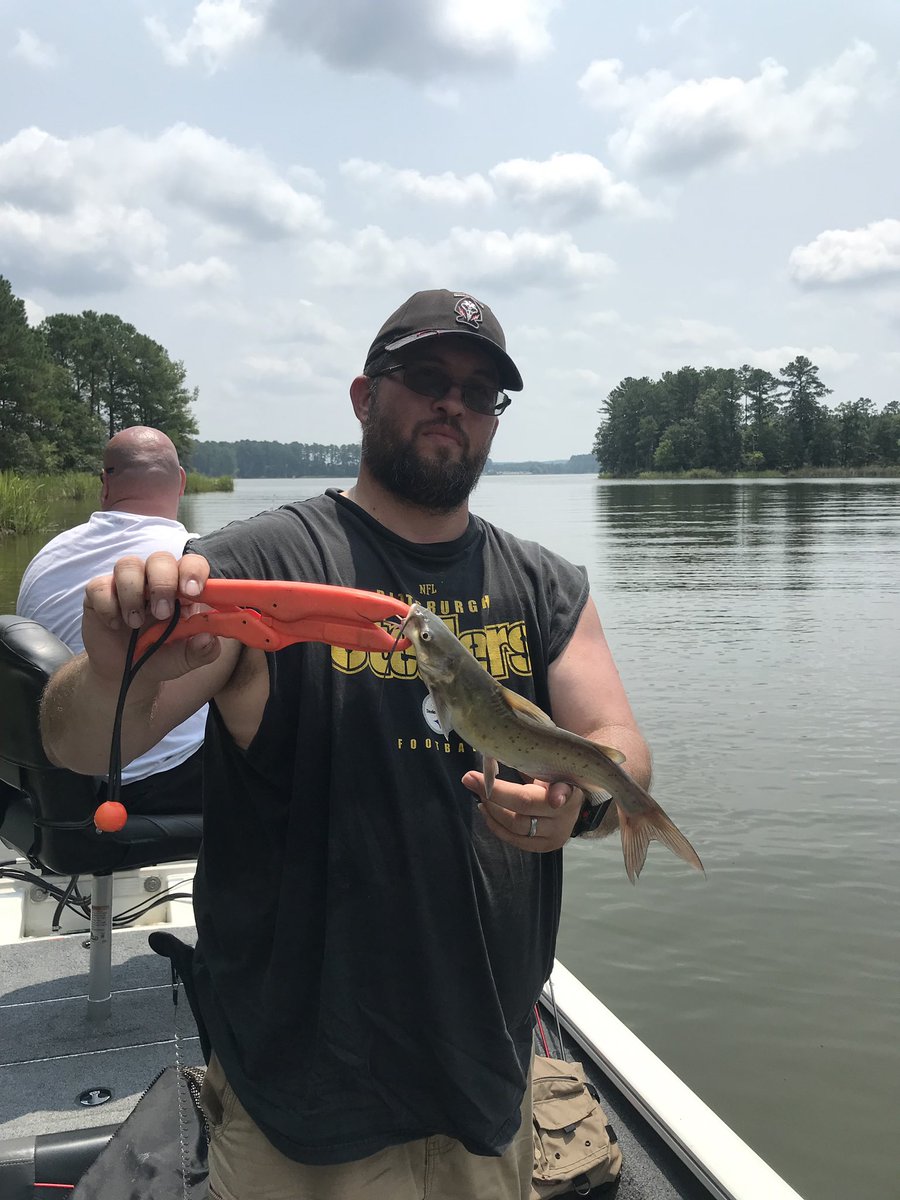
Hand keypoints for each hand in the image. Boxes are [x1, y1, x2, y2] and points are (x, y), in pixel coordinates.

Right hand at [81, 551, 217, 686]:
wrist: (124, 674)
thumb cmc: (160, 657)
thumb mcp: (185, 659)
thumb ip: (202, 651)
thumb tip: (208, 639)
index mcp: (182, 590)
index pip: (192, 564)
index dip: (193, 571)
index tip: (192, 592)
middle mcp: (155, 580)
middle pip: (160, 558)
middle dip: (163, 583)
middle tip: (162, 614)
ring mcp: (127, 584)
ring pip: (128, 564)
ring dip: (133, 593)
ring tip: (135, 623)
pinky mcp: (100, 593)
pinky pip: (100, 585)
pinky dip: (107, 606)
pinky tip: (114, 625)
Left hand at [461, 771, 582, 852]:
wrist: (572, 804)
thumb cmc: (554, 778)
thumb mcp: (550, 767)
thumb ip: (532, 762)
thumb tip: (495, 751)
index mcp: (569, 789)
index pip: (562, 791)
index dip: (558, 794)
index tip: (554, 798)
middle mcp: (565, 815)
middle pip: (525, 807)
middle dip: (494, 794)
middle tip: (471, 779)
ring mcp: (554, 835)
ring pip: (515, 827)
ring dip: (491, 810)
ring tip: (479, 795)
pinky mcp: (543, 847)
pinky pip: (514, 840)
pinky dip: (496, 825)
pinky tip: (487, 810)